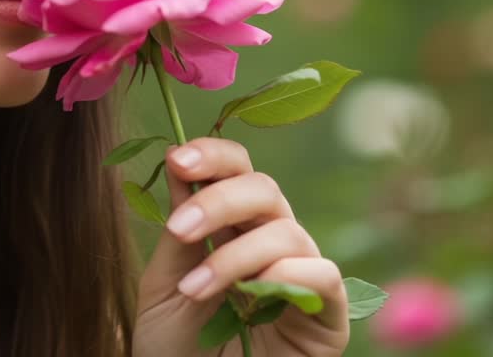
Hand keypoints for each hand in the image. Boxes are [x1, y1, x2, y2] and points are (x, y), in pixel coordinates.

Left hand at [132, 138, 348, 355]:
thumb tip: (177, 157)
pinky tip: (247, 298)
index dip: (213, 155)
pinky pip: (324, 275)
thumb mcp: (163, 288)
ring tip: (195, 290)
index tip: (178, 159)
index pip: (237, 171)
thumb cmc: (176, 355)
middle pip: (264, 188)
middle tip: (179, 229)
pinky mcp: (328, 318)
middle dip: (219, 199)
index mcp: (231, 230)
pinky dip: (284, 275)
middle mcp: (271, 246)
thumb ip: (177, 233)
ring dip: (235, 254)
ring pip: (288, 230)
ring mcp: (302, 279)